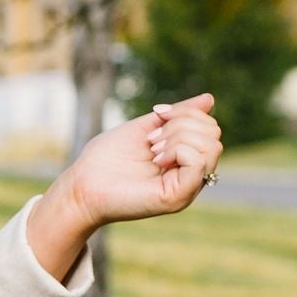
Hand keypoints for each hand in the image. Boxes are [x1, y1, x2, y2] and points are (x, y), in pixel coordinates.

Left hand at [27, 93, 222, 280]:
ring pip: (211, 146)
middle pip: (213, 134)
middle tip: (152, 141)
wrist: (83, 183)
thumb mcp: (146, 127)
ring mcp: (187, 188)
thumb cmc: (107, 158)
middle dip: (181, 125)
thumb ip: (177, 115)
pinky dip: (178, 151)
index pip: (209, 127)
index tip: (156, 118)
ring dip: (177, 138)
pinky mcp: (179, 197)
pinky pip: (199, 162)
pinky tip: (156, 160)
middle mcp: (190, 175)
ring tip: (153, 151)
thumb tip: (209, 99)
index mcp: (184, 159)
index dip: (184, 113)